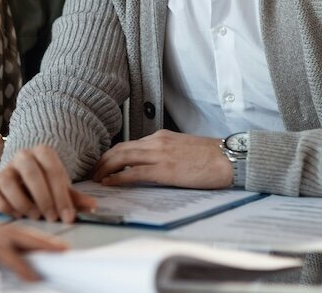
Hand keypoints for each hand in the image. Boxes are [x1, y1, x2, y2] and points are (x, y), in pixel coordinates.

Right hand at [0, 145, 96, 224]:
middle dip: (43, 198)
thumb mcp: (63, 188)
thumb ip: (76, 197)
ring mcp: (5, 168)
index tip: (68, 217)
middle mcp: (22, 156)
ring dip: (22, 202)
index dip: (61, 196)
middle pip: (31, 173)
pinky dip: (4, 206)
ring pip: (8, 181)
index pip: (53, 171)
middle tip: (52, 218)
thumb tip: (92, 205)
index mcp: (43, 152)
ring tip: (35, 216)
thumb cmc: (47, 184)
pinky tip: (18, 215)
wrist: (26, 178)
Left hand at [90, 129, 230, 188]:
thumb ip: (164, 153)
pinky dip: (118, 178)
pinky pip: (133, 173)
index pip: (128, 144)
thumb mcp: (182, 148)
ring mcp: (159, 154)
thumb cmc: (211, 157)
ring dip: (104, 169)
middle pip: (119, 149)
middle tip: (92, 173)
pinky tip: (109, 184)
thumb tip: (150, 166)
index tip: (102, 165)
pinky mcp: (165, 169)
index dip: (111, 155)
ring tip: (95, 179)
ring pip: (121, 158)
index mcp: (160, 136)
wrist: (229, 158)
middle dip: (102, 161)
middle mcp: (156, 142)